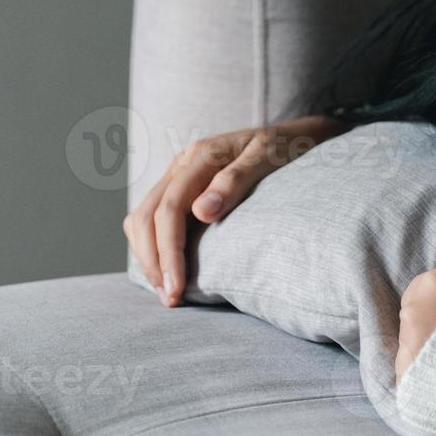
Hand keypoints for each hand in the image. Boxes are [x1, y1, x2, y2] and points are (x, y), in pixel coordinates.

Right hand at [124, 115, 350, 306]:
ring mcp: (177, 174)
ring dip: (147, 256)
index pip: (170, 208)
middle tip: (170, 299)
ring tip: (166, 291)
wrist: (295, 136)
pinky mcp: (180, 186)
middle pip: (146, 216)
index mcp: (200, 155)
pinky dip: (151, 245)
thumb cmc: (285, 149)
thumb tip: (201, 212)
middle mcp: (181, 163)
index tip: (177, 288)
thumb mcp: (268, 158)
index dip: (169, 252)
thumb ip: (236, 181)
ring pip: (141, 217)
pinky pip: (151, 217)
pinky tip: (166, 269)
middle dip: (153, 261)